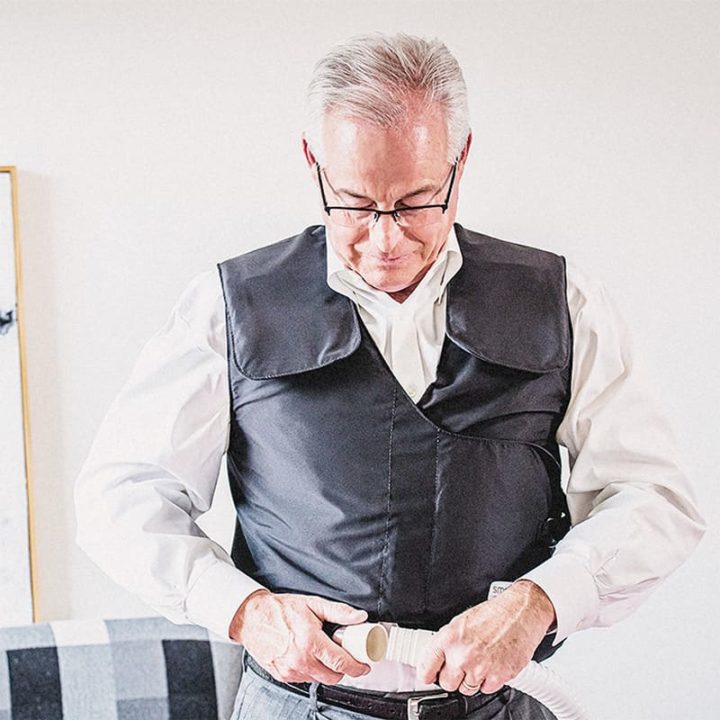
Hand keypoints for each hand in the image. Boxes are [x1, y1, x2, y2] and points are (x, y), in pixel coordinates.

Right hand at [229, 589, 371, 683]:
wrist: (252, 618)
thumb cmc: (281, 609)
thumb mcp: (313, 604)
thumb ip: (339, 611)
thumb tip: (359, 617)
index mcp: (310, 642)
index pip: (341, 662)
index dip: (357, 667)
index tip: (364, 666)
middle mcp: (300, 660)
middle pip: (333, 677)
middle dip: (343, 669)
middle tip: (345, 657)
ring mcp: (290, 670)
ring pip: (319, 679)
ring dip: (326, 670)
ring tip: (323, 652)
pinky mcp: (283, 676)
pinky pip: (305, 679)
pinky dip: (311, 670)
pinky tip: (308, 655)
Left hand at [417, 580, 554, 694]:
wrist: (520, 614)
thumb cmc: (494, 614)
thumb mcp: (461, 622)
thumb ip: (447, 643)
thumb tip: (435, 659)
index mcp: (450, 638)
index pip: (426, 667)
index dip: (426, 673)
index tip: (428, 676)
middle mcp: (462, 655)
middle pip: (446, 684)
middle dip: (452, 677)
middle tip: (461, 665)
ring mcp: (480, 668)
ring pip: (466, 689)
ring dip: (471, 679)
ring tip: (480, 660)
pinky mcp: (497, 677)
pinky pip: (485, 690)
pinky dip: (488, 681)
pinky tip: (492, 664)